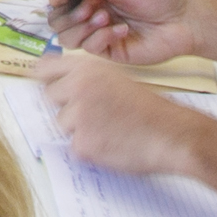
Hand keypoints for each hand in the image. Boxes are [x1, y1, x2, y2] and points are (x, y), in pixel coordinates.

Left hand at [36, 50, 206, 176]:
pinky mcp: (82, 143)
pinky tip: (112, 143)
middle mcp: (77, 87)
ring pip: (62, 124)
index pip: (44, 68)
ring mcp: (78, 116)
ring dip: (79, 129)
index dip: (44, 78)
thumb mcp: (116, 80)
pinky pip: (74, 147)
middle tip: (92, 114)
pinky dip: (90, 148)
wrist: (171, 134)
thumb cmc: (149, 109)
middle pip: (49, 97)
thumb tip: (56, 84)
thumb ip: (86, 79)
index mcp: (86, 69)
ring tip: (109, 129)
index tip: (45, 84)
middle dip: (65, 107)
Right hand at [38, 0, 205, 66]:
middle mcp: (92, 15)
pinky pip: (91, 49)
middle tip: (89, 6)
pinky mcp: (110, 53)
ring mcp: (99, 35)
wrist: (182, 20)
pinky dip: (101, 37)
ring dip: (82, 26)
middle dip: (68, 13)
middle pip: (58, 20)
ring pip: (68, 38)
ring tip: (104, 17)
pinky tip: (122, 30)